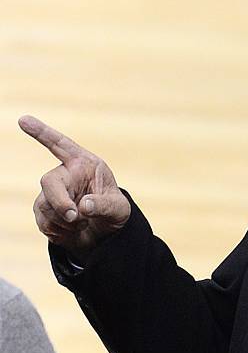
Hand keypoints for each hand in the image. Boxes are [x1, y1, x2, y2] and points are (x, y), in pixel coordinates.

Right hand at [18, 115, 130, 257]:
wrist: (105, 233)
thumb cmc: (115, 212)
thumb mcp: (118, 208)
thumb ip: (104, 205)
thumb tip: (83, 206)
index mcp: (84, 165)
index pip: (61, 145)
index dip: (42, 133)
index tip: (24, 119)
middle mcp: (65, 175)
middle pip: (48, 182)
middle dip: (60, 202)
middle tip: (75, 217)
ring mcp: (51, 194)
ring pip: (45, 206)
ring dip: (66, 221)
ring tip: (85, 223)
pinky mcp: (43, 212)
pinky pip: (44, 223)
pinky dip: (60, 231)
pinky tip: (74, 230)